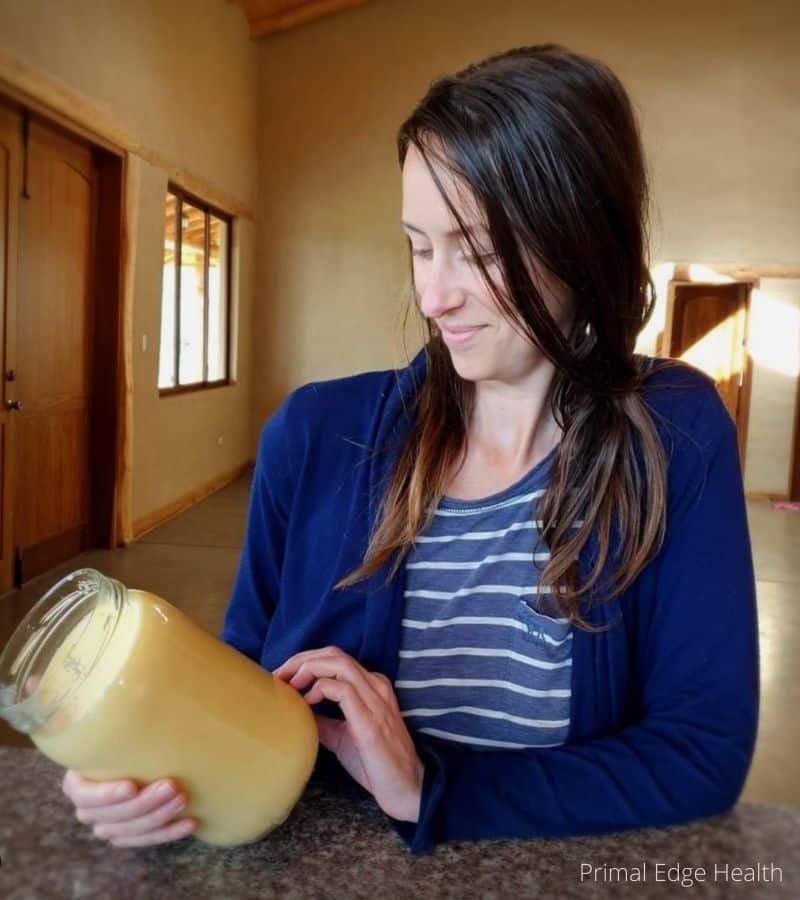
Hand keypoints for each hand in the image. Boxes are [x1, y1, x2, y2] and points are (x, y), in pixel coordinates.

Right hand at [24, 674, 194, 846]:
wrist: (134, 747)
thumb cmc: (113, 729)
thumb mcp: (90, 711)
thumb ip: (62, 699)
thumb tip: (31, 680)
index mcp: (77, 782)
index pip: (85, 795)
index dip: (106, 795)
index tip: (131, 785)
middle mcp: (91, 807)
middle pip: (112, 816)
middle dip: (143, 805)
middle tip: (173, 786)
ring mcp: (112, 822)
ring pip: (131, 830)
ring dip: (158, 818)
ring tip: (183, 798)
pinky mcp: (133, 831)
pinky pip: (148, 839)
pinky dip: (168, 833)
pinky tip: (190, 822)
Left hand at [273, 646, 423, 822]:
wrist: (406, 788)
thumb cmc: (376, 763)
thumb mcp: (342, 736)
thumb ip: (324, 721)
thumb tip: (296, 712)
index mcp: (371, 686)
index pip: (335, 658)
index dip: (305, 661)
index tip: (283, 676)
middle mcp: (375, 686)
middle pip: (334, 654)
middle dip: (301, 660)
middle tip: (278, 675)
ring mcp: (375, 700)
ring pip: (338, 663)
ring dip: (308, 669)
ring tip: (290, 684)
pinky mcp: (370, 721)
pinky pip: (343, 689)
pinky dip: (320, 689)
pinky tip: (308, 702)